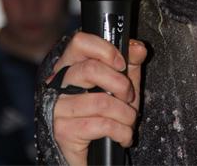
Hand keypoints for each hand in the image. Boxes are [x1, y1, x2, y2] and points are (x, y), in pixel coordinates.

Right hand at [49, 32, 146, 165]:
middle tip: (129, 97)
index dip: (104, 49)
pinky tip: (123, 136)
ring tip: (129, 121)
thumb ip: (130, 64)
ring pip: (100, 101)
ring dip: (125, 114)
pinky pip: (101, 125)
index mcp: (70, 65)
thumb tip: (138, 48)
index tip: (122, 63)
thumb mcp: (120, 85)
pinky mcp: (63, 131)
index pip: (79, 42)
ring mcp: (58, 107)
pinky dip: (121, 132)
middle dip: (121, 84)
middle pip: (91, 69)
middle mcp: (59, 83)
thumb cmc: (102, 114)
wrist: (89, 155)